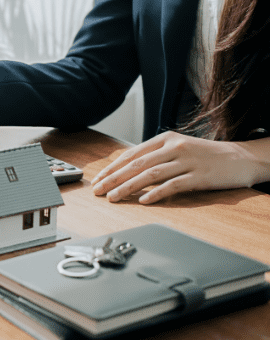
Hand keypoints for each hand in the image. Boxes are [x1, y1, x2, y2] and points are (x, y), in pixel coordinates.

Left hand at [91, 131, 258, 203]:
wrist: (242, 158)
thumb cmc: (206, 155)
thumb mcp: (179, 148)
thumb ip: (155, 156)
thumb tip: (127, 168)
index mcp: (166, 138)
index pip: (132, 154)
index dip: (112, 168)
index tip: (98, 180)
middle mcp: (174, 147)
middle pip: (137, 165)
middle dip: (114, 179)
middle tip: (99, 191)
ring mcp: (187, 161)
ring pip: (150, 175)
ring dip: (128, 187)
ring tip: (114, 198)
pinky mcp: (199, 176)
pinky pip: (173, 185)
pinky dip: (156, 193)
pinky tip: (143, 201)